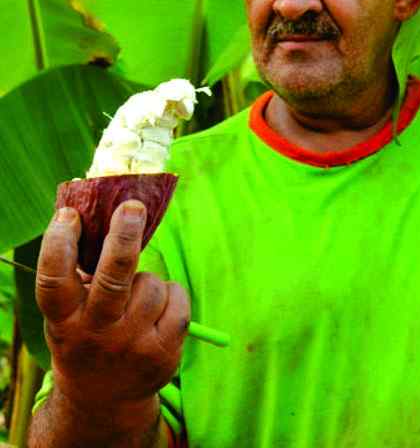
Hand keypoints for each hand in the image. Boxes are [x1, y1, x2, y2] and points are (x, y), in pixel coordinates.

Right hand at [35, 200, 189, 413]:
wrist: (103, 399)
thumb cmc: (87, 336)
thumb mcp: (70, 314)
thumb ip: (80, 277)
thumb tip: (100, 216)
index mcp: (64, 321)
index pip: (54, 279)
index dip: (58, 244)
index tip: (68, 214)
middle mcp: (95, 334)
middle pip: (114, 277)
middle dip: (124, 237)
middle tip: (132, 207)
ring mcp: (131, 345)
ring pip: (152, 284)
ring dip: (149, 281)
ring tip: (137, 300)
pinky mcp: (163, 352)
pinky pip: (177, 300)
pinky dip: (172, 294)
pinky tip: (158, 310)